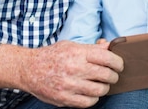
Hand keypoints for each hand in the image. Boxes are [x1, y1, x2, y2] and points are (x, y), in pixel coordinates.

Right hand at [0, 41, 122, 107]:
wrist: (29, 69)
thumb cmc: (51, 55)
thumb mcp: (70, 45)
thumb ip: (90, 48)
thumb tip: (108, 46)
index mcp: (77, 53)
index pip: (106, 58)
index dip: (118, 62)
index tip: (119, 65)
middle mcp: (74, 68)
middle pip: (106, 75)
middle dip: (114, 76)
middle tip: (112, 76)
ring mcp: (69, 85)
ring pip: (99, 90)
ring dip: (104, 88)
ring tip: (101, 84)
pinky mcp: (64, 98)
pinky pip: (88, 102)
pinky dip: (93, 98)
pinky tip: (91, 93)